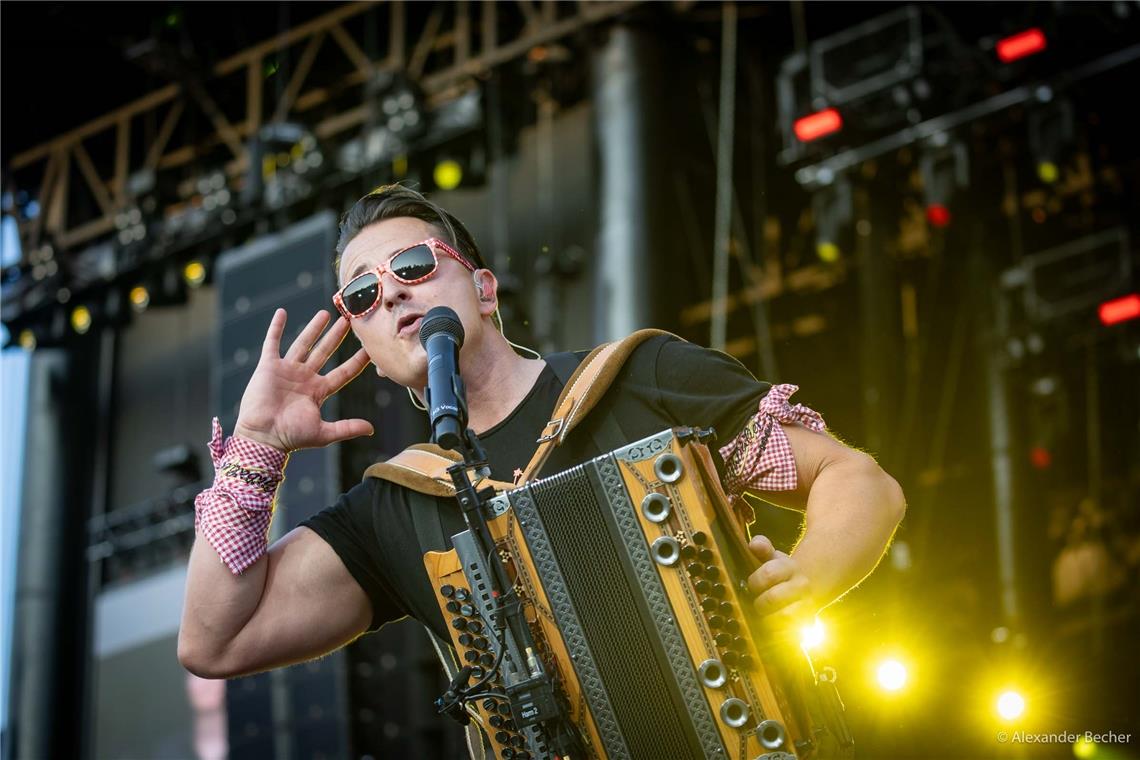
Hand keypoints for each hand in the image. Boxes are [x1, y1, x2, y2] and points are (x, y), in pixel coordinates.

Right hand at [233, 309, 373, 451]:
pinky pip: (272, 343)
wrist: (262, 437)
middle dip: (336, 336)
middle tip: (348, 320)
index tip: (370, 348)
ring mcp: (287, 370)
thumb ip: (347, 428)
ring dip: (313, 328)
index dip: (357, 360)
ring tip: (325, 314)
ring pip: (303, 344)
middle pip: (325, 352)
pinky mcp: (268, 366)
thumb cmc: (291, 437)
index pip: (344, 372)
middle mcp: (305, 377)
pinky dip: (276, 328)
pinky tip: (281, 313)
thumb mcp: (323, 432)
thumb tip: (371, 429)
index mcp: (319, 391)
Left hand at [746, 535, 814, 624]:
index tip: (753, 586)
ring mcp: (807, 605)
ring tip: (765, 616)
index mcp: (790, 567)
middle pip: (772, 598)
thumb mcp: (774, 556)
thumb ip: (762, 547)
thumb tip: (753, 544)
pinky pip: (791, 633)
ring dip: (768, 619)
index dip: (755, 582)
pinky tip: (774, 628)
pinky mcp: (808, 622)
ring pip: (783, 617)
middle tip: (758, 603)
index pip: (768, 574)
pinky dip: (779, 633)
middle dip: (759, 603)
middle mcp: (801, 586)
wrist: (810, 585)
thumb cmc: (783, 572)